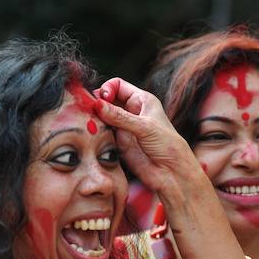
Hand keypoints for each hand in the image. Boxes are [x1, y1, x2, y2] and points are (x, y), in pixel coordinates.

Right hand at [94, 78, 208, 197]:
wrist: (171, 173)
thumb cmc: (168, 146)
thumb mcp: (145, 127)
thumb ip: (121, 117)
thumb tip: (98, 105)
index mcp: (142, 100)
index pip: (118, 85)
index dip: (107, 88)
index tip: (102, 97)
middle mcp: (131, 111)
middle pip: (107, 100)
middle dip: (97, 102)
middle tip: (88, 109)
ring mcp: (123, 127)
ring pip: (102, 116)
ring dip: (94, 117)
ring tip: (89, 121)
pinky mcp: (118, 142)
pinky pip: (102, 133)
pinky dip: (96, 131)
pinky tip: (93, 133)